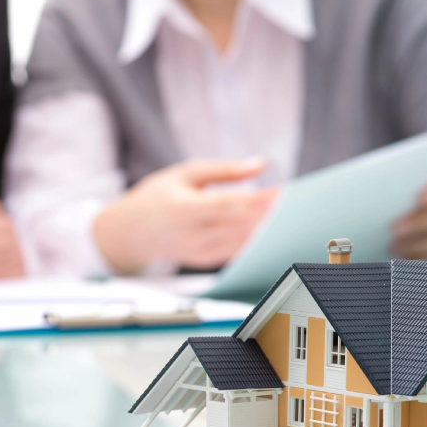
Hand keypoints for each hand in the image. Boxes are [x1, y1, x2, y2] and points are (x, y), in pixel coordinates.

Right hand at [94, 158, 278, 272]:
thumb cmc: (158, 196)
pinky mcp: (204, 261)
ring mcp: (198, 252)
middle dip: (269, 215)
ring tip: (288, 214)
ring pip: (241, 242)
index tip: (282, 193)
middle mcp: (191, 234)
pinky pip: (236, 252)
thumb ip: (224, 170)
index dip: (257, 201)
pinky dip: (255, 240)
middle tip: (296, 203)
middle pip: (239, 226)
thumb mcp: (185, 173)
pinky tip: (271, 228)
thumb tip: (260, 165)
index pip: (228, 205)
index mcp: (184, 208)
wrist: (130, 232)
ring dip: (266, 229)